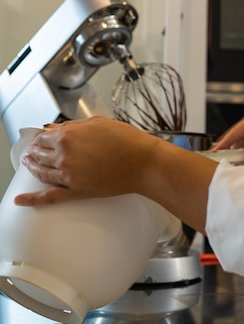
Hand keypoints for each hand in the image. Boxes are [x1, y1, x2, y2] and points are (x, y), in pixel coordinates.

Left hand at [13, 116, 217, 233]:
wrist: (142, 162)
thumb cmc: (126, 140)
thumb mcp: (98, 123)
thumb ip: (72, 126)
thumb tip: (55, 129)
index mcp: (68, 136)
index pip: (44, 137)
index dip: (41, 137)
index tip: (42, 139)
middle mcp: (64, 155)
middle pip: (40, 153)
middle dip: (35, 151)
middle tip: (33, 151)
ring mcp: (69, 175)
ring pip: (41, 172)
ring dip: (32, 167)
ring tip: (28, 164)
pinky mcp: (77, 191)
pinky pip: (50, 197)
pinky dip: (33, 200)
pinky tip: (20, 201)